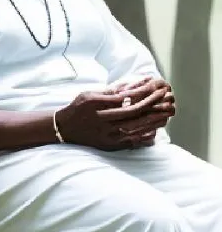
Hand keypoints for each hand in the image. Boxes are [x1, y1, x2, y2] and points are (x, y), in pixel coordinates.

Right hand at [56, 79, 174, 150]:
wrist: (64, 130)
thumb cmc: (78, 108)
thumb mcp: (90, 94)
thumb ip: (110, 91)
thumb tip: (131, 86)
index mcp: (97, 105)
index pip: (126, 98)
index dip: (144, 92)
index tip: (157, 86)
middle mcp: (102, 121)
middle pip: (133, 112)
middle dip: (153, 104)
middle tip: (168, 98)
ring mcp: (106, 135)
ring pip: (135, 127)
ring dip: (154, 120)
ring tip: (168, 113)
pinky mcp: (109, 145)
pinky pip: (131, 141)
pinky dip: (144, 136)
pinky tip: (155, 130)